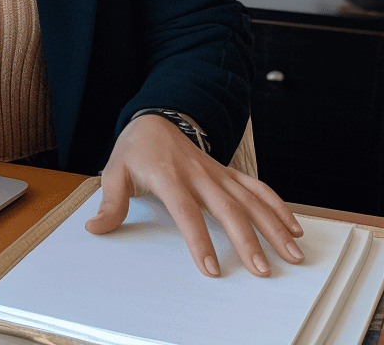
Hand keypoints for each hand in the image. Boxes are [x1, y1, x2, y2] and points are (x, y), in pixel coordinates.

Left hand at [84, 114, 304, 276]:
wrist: (154, 119)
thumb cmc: (135, 150)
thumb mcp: (114, 171)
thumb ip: (110, 202)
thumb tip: (95, 228)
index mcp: (168, 175)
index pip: (186, 211)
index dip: (199, 239)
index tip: (211, 268)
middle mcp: (198, 174)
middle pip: (227, 208)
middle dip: (247, 240)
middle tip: (262, 270)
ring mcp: (217, 172)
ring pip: (250, 199)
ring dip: (273, 227)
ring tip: (292, 256)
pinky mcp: (228, 172)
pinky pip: (257, 188)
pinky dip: (277, 206)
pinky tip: (294, 229)